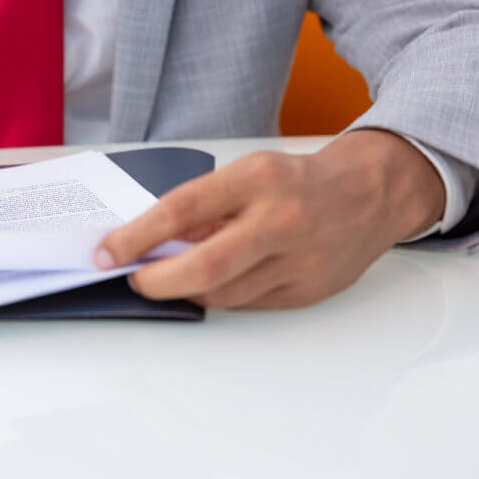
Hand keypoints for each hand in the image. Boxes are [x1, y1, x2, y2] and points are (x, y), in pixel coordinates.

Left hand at [96, 130, 446, 308]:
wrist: (372, 193)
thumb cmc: (298, 181)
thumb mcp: (246, 173)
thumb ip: (202, 208)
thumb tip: (150, 242)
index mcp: (257, 180)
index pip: (180, 211)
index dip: (135, 237)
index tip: (106, 253)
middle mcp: (281, 220)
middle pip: (202, 268)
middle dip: (155, 282)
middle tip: (134, 279)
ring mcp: (299, 260)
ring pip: (222, 295)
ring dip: (185, 291)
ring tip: (172, 278)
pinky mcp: (309, 290)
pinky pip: (248, 305)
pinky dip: (222, 296)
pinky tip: (214, 283)